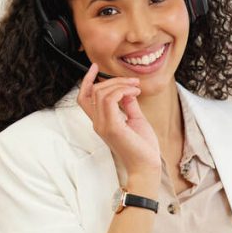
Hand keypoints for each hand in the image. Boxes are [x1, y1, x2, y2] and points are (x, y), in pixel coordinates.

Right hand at [77, 63, 160, 179]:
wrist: (147, 165)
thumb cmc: (143, 147)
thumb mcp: (136, 120)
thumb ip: (129, 105)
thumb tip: (127, 91)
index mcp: (101, 121)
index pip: (84, 97)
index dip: (87, 80)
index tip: (95, 67)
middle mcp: (98, 123)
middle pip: (95, 91)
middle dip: (114, 80)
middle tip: (134, 82)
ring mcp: (103, 125)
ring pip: (101, 92)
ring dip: (121, 84)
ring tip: (137, 88)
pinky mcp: (112, 127)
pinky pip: (110, 100)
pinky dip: (122, 91)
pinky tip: (134, 93)